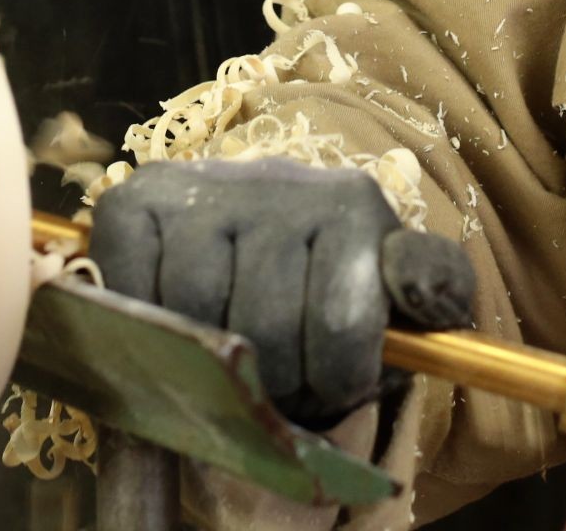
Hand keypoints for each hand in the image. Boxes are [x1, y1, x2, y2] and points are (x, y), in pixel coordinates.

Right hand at [89, 157, 474, 427]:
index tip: (336, 383)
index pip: (342, 325)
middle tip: (278, 381)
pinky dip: (148, 328)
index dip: (336, 382)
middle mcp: (276, 180)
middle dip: (275, 384)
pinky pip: (131, 290)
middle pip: (264, 331)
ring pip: (197, 318)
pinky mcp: (136, 200)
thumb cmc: (337, 284)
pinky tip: (178, 328)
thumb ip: (434, 287)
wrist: (267, 243)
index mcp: (351, 203)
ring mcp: (201, 188)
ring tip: (234, 358)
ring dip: (212, 365)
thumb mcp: (400, 293)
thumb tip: (416, 287)